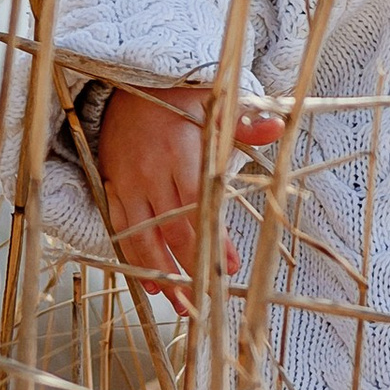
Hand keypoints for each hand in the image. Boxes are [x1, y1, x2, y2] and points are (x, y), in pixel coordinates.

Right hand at [95, 81, 285, 314]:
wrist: (125, 84)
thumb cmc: (179, 98)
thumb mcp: (214, 104)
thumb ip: (244, 123)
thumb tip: (276, 128)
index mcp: (182, 150)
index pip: (199, 202)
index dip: (214, 237)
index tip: (229, 267)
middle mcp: (152, 170)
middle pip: (172, 228)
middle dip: (192, 265)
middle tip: (209, 297)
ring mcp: (129, 182)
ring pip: (144, 236)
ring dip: (162, 273)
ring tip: (180, 305)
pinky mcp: (113, 187)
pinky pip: (122, 229)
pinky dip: (135, 258)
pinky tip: (149, 282)